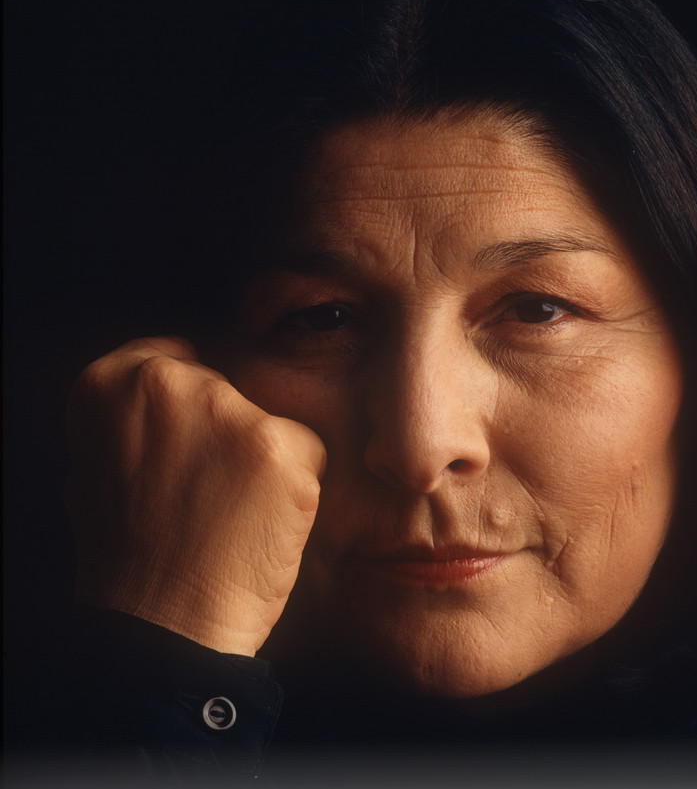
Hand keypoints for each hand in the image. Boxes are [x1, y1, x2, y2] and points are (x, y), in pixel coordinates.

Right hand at [65, 336, 325, 655]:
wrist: (164, 628)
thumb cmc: (133, 554)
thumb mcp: (100, 464)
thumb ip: (140, 414)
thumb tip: (186, 379)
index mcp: (113, 382)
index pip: (180, 355)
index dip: (196, 404)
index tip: (195, 440)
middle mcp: (171, 384)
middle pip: (233, 385)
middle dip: (232, 430)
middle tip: (211, 492)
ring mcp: (229, 412)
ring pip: (273, 417)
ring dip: (266, 458)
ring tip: (235, 510)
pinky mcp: (281, 447)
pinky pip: (309, 449)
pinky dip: (299, 483)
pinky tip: (266, 521)